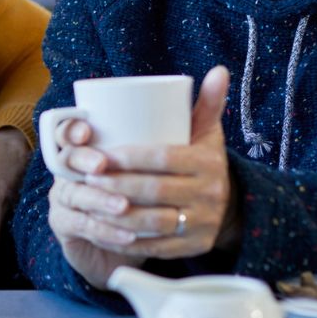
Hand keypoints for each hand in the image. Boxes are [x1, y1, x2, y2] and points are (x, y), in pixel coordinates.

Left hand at [48, 67, 233, 288]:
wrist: (231, 206)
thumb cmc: (204, 160)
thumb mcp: (208, 132)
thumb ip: (209, 102)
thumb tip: (218, 69)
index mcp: (208, 162)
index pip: (162, 158)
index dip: (129, 158)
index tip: (101, 154)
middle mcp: (209, 195)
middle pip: (154, 190)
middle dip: (116, 184)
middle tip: (86, 177)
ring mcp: (202, 224)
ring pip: (153, 222)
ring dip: (116, 214)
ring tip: (88, 201)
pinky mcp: (193, 248)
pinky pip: (155, 247)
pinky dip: (126, 241)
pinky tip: (102, 231)